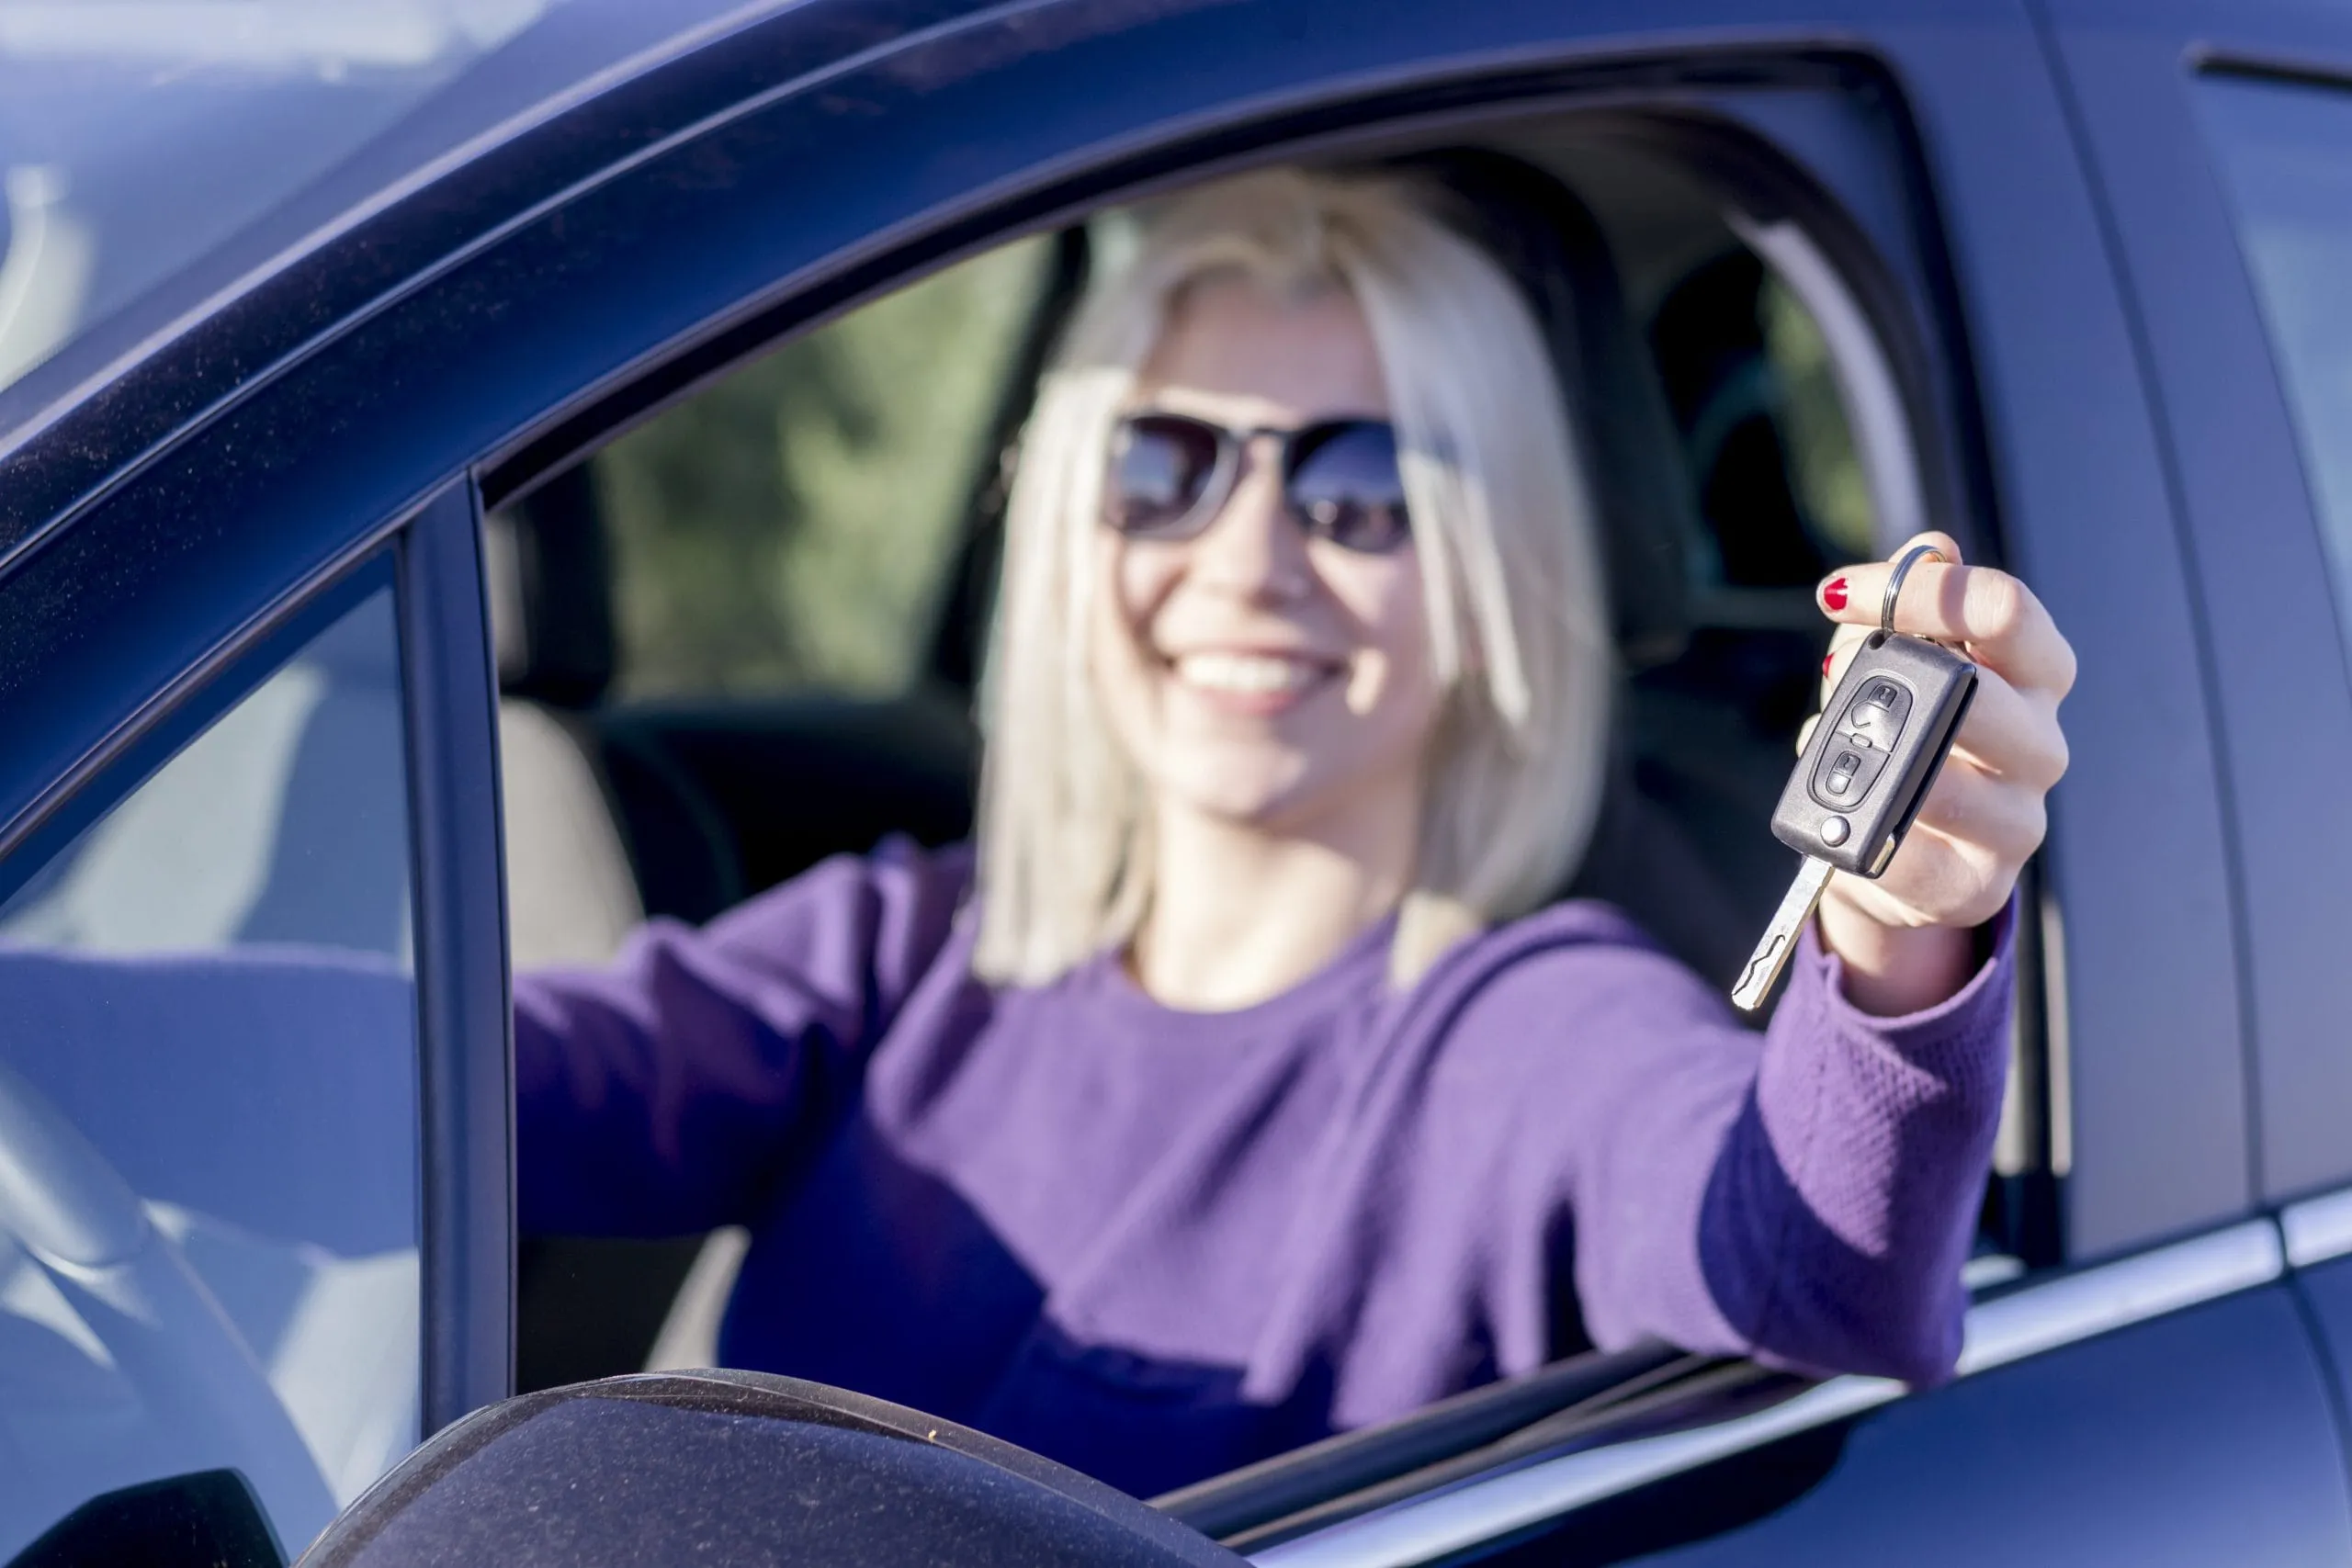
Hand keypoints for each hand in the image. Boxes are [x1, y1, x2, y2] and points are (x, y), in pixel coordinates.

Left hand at [1805, 532, 2074, 1014]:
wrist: (1886, 845)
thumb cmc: (1899, 738)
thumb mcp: (1893, 661)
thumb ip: (1905, 606)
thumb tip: (1931, 548)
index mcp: (2032, 678)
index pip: (2009, 613)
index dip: (1925, 592)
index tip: (1843, 594)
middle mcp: (2039, 747)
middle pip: (1981, 696)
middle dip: (1893, 687)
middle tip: (1839, 687)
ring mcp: (2017, 822)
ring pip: (1943, 784)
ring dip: (1868, 764)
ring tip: (1829, 754)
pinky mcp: (1976, 885)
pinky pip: (1915, 860)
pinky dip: (1863, 835)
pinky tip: (1841, 819)